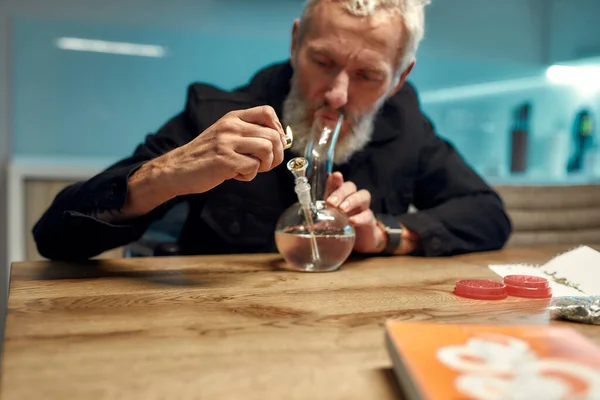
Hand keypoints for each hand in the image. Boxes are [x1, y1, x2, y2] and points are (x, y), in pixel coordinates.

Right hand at [116, 106, 285, 219]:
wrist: (177, 169)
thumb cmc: (205, 156)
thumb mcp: (225, 135)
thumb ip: (249, 134)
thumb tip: (282, 141)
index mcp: (233, 118)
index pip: (267, 112)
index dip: (278, 130)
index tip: (275, 144)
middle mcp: (231, 126)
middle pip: (273, 135)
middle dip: (276, 155)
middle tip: (264, 164)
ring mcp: (227, 142)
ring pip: (267, 149)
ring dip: (265, 165)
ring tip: (251, 168)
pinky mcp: (225, 160)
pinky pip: (254, 167)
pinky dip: (249, 176)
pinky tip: (236, 175)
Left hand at [324, 172, 384, 253]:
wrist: (359, 243)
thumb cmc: (339, 228)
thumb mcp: (326, 222)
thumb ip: (316, 219)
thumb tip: (302, 223)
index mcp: (338, 197)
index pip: (337, 183)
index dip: (335, 179)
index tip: (333, 176)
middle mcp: (351, 199)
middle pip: (350, 186)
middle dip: (340, 192)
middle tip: (331, 202)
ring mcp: (362, 209)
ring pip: (363, 195)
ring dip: (352, 200)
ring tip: (342, 209)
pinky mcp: (369, 221)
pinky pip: (368, 215)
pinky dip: (360, 217)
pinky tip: (352, 222)